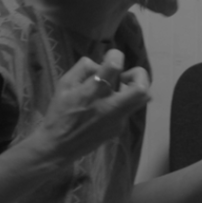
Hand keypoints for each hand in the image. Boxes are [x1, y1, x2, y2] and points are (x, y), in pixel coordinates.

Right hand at [29, 49, 150, 162]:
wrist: (58, 146)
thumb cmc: (59, 113)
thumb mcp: (64, 84)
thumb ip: (83, 68)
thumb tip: (100, 63)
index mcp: (92, 92)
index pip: (115, 66)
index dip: (115, 56)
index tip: (109, 58)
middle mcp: (109, 106)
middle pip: (141, 88)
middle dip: (139, 75)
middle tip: (125, 76)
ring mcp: (117, 119)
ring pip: (143, 99)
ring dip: (136, 88)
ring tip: (120, 88)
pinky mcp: (119, 128)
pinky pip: (130, 110)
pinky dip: (124, 102)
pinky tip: (108, 105)